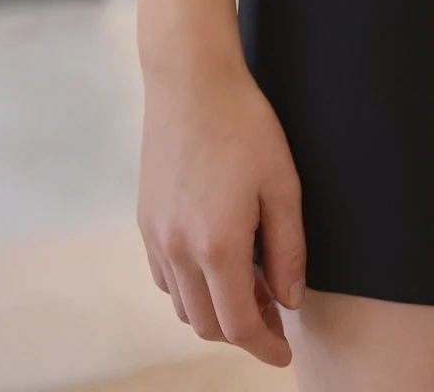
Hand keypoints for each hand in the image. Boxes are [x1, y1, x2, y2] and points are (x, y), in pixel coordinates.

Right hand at [138, 56, 306, 365]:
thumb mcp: (283, 183)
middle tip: (274, 313)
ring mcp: (156, 237)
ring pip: (182, 306)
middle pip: (208, 324)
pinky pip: (165, 277)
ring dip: (215, 311)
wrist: (190, 80)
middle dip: (243, 330)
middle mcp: (179, 250)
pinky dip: (190, 288)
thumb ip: (288, 248)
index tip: (284, 353)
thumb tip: (289, 299)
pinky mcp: (145, 220)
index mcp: (217, 245)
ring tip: (251, 285)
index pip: (239, 324)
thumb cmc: (244, 124)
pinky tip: (216, 262)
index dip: (264, 346)